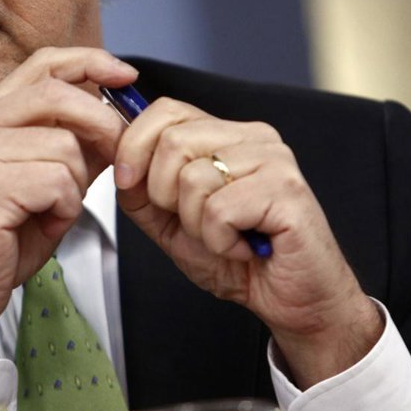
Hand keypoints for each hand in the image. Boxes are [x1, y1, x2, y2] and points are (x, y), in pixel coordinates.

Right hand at [0, 47, 136, 355]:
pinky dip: (64, 209)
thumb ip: (67, 145)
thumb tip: (115, 120)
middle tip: (110, 161)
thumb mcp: (34, 179)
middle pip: (60, 93)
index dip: (90, 62)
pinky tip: (43, 224)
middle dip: (101, 126)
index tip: (125, 76)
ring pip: (66, 146)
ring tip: (51, 211)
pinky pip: (58, 182)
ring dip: (76, 186)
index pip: (44, 64)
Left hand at [114, 99, 381, 387]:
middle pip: (172, 140)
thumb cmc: (240, 260)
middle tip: (195, 223)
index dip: (134, 144)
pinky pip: (220, 209)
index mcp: (226, 135)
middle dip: (164, 194)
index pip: (166, 110)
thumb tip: (117, 158)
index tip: (128, 181)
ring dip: (196, 224)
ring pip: (193, 177)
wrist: (293, 301)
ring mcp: (274, 160)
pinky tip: (244, 246)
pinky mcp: (287, 190)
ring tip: (226, 237)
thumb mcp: (172, 223)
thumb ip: (143, 191)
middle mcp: (253, 137)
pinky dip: (220, 241)